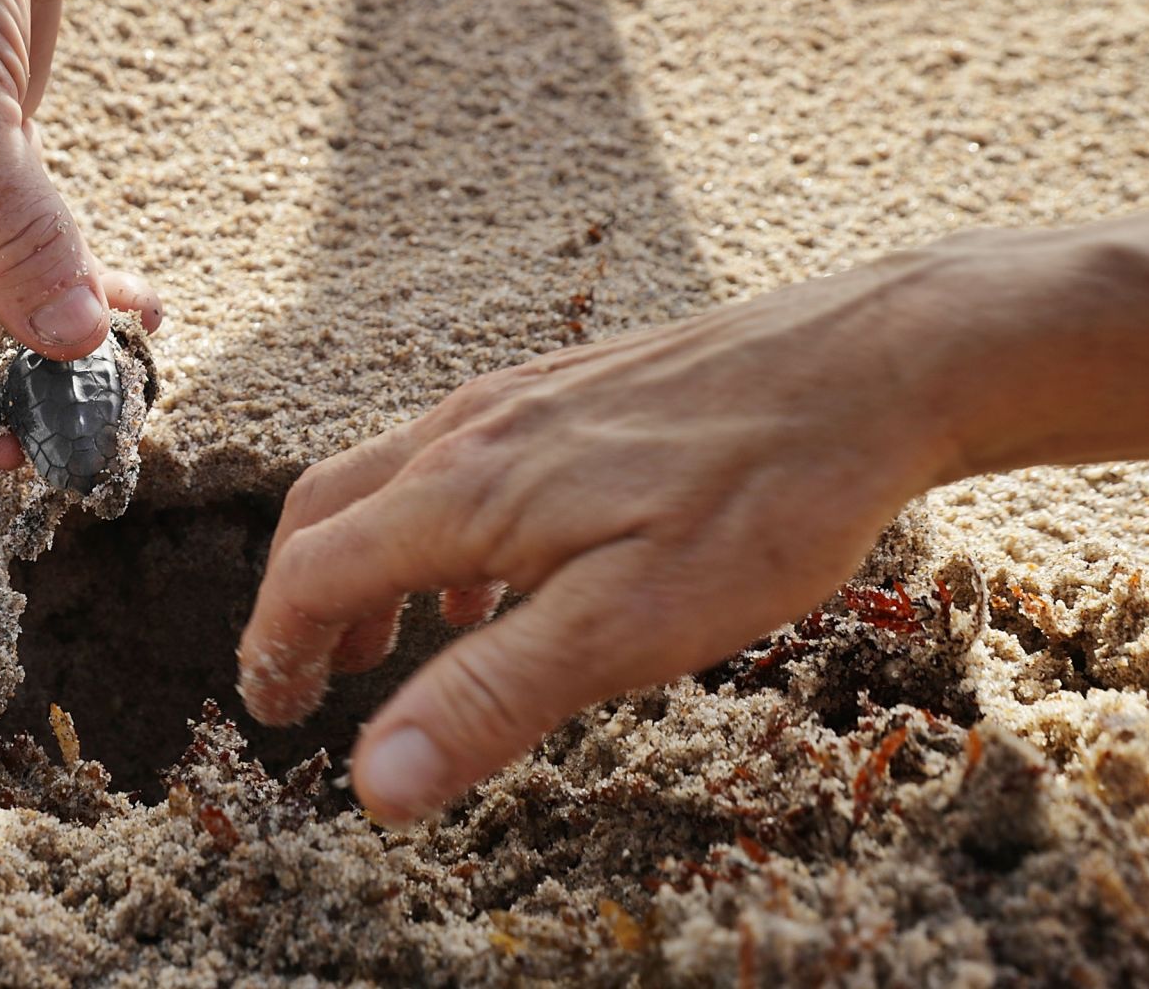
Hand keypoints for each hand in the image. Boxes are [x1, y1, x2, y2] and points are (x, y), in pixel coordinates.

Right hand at [236, 260, 965, 825]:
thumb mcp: (627, 626)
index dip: (275, 647)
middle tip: (306, 681)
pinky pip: (460, 459)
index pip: (313, 571)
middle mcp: (470, 430)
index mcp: (462, 492)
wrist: (874, 366)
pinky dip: (434, 530)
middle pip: (329, 514)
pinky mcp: (572, 390)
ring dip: (365, 566)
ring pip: (392, 482)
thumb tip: (376, 783)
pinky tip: (499, 576)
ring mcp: (521, 398)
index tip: (273, 710)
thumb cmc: (762, 501)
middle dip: (300, 603)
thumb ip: (492, 698)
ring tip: (389, 642)